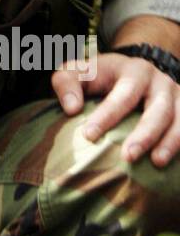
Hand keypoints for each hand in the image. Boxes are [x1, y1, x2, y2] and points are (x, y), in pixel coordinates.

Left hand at [52, 51, 179, 165]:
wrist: (135, 71)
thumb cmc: (100, 78)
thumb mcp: (80, 72)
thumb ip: (67, 83)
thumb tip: (71, 109)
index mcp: (132, 71)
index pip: (122, 94)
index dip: (107, 115)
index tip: (89, 135)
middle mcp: (159, 82)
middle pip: (157, 108)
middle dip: (144, 133)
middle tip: (128, 156)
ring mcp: (176, 96)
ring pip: (179, 119)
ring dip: (170, 142)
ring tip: (157, 162)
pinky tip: (172, 164)